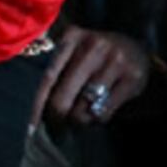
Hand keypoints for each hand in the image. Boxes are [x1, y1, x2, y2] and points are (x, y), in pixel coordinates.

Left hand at [36, 24, 157, 128]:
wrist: (138, 48)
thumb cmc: (97, 56)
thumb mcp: (75, 51)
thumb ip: (54, 69)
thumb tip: (33, 109)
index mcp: (73, 37)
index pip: (47, 79)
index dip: (35, 107)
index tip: (28, 129)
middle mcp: (94, 46)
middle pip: (61, 99)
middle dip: (57, 120)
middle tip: (58, 128)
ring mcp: (115, 60)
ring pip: (81, 110)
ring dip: (78, 121)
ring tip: (81, 119)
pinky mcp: (132, 77)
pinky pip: (103, 112)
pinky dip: (97, 120)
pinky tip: (98, 114)